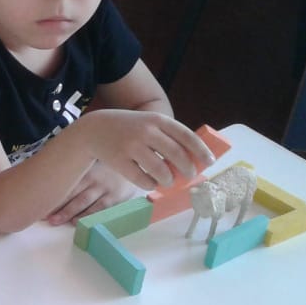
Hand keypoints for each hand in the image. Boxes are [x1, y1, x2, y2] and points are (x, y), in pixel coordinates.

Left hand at [47, 161, 135, 224]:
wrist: (134, 159)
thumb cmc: (107, 163)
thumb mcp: (92, 161)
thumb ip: (76, 168)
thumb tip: (47, 178)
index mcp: (85, 168)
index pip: (66, 183)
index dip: (52, 194)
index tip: (39, 204)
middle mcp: (94, 178)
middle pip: (72, 193)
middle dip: (58, 206)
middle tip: (44, 216)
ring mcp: (106, 188)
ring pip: (85, 202)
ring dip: (69, 213)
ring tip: (56, 221)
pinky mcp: (117, 197)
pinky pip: (101, 209)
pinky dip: (89, 216)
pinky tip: (78, 223)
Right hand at [79, 110, 212, 189]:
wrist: (95, 128)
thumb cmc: (129, 128)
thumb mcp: (149, 123)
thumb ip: (169, 136)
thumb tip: (195, 159)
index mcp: (157, 120)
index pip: (186, 136)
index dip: (201, 151)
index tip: (210, 162)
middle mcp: (146, 131)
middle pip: (176, 155)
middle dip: (187, 169)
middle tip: (189, 176)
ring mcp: (131, 146)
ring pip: (160, 170)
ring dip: (168, 180)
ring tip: (168, 181)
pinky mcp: (119, 161)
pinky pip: (142, 179)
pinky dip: (150, 185)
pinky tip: (150, 183)